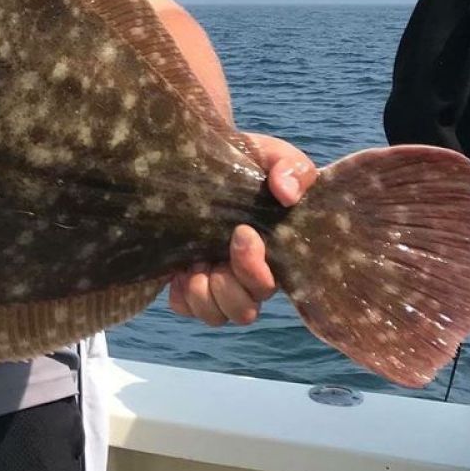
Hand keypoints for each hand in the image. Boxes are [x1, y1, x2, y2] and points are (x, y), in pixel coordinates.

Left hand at [167, 134, 316, 326]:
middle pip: (243, 311)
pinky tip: (178, 270)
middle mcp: (246, 275)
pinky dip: (180, 295)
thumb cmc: (248, 163)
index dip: (254, 269)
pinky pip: (184, 307)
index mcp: (272, 253)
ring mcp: (217, 280)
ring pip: (215, 315)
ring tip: (193, 263)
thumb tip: (286, 192)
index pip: (270, 285)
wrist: (206, 159)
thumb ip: (291, 169)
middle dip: (227, 288)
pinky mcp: (188, 281)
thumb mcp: (273, 156)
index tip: (241, 231)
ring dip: (201, 294)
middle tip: (209, 255)